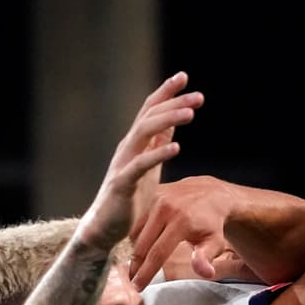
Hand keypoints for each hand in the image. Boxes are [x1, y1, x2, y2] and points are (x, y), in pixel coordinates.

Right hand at [76, 72, 203, 253]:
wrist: (105, 228)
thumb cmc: (129, 199)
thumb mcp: (149, 167)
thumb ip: (158, 145)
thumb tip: (173, 125)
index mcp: (135, 143)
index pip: (150, 110)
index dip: (166, 92)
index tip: (184, 76)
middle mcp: (127, 148)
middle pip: (149, 115)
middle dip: (174, 102)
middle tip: (198, 95)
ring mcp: (123, 164)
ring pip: (144, 132)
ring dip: (168, 119)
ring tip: (191, 113)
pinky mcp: (122, 184)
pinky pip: (141, 165)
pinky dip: (158, 154)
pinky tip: (176, 147)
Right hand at [130, 176, 241, 288]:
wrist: (212, 194)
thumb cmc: (212, 224)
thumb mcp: (215, 242)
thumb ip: (205, 258)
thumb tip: (205, 273)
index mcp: (181, 221)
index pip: (158, 252)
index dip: (146, 272)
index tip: (138, 287)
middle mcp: (165, 207)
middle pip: (143, 244)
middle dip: (135, 265)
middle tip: (130, 281)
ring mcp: (156, 198)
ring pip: (136, 232)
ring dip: (133, 250)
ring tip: (133, 267)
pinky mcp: (151, 194)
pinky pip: (137, 220)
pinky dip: (135, 235)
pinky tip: (137, 248)